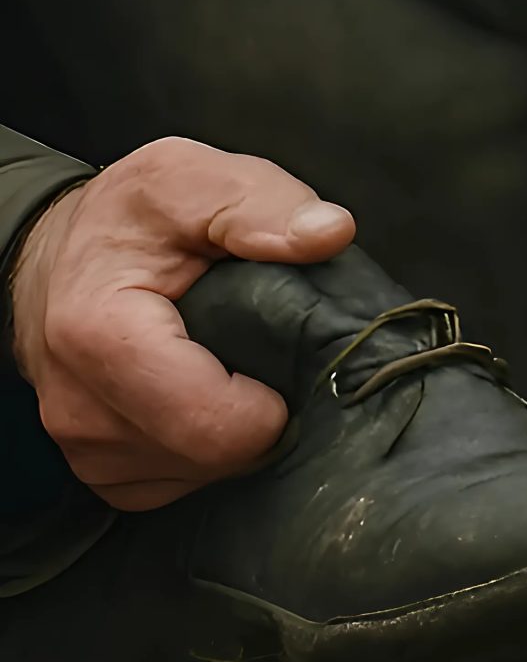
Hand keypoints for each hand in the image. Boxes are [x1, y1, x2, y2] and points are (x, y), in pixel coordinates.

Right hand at [8, 137, 355, 510]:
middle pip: (212, 456)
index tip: (292, 348)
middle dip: (266, 410)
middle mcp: (81, 410)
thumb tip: (330, 234)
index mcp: (101, 337)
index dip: (276, 399)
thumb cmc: (130, 216)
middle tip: (275, 348)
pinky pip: (179, 482)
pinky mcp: (101, 470)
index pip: (213, 424)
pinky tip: (215, 390)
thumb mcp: (191, 179)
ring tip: (238, 359)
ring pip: (200, 475)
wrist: (60, 257)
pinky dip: (210, 446)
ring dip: (238, 427)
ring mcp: (85, 449)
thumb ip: (261, 205)